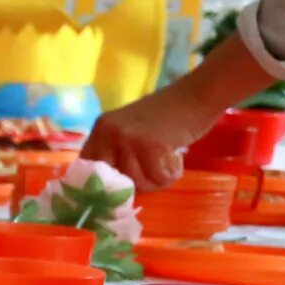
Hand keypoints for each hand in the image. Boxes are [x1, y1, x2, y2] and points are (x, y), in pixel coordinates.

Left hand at [82, 64, 235, 188]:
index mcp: (100, 128)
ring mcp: (127, 137)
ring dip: (156, 181)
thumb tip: (110, 189)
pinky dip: (170, 176)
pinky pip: (156, 178)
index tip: (121, 189)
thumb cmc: (168, 116)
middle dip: (132, 185)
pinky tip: (176, 162)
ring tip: (168, 165)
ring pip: (134, 182)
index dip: (103, 184)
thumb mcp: (132, 129)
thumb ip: (117, 151)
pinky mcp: (149, 145)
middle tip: (151, 176)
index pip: (87, 167)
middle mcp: (107, 132)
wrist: (197, 95)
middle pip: (110, 180)